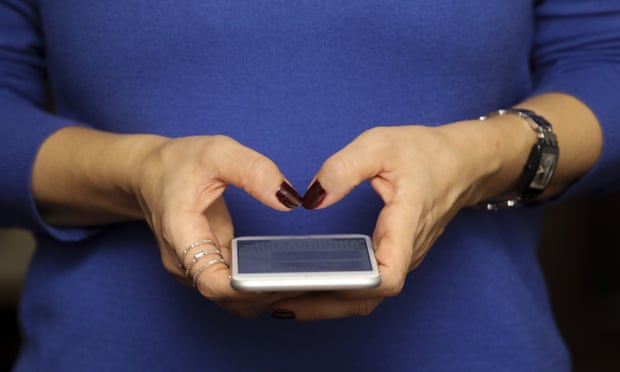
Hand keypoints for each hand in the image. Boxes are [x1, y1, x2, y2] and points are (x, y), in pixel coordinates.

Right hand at [131, 135, 303, 316]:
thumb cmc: (178, 163)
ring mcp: (193, 268)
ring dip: (264, 295)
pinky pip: (232, 288)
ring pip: (231, 300)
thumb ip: (254, 172)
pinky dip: (257, 286)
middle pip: (227, 299)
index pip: (213, 283)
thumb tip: (288, 200)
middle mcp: (183, 262)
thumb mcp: (218, 152)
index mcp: (180, 234)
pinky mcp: (206, 267)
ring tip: (301, 279)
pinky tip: (284, 273)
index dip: (249, 290)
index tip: (283, 279)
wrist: (149, 173)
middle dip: (266, 295)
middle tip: (307, 280)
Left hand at [272, 122, 505, 319]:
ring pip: (367, 297)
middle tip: (275, 301)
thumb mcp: (380, 144)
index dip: (353, 287)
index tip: (313, 286)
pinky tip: (308, 286)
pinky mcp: (396, 256)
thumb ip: (342, 169)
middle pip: (368, 297)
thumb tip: (311, 200)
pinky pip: (368, 287)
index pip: (388, 275)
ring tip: (281, 300)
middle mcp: (407, 251)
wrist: (462, 163)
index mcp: (407, 223)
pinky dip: (338, 293)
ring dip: (327, 304)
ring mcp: (403, 258)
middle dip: (322, 305)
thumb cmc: (425, 153)